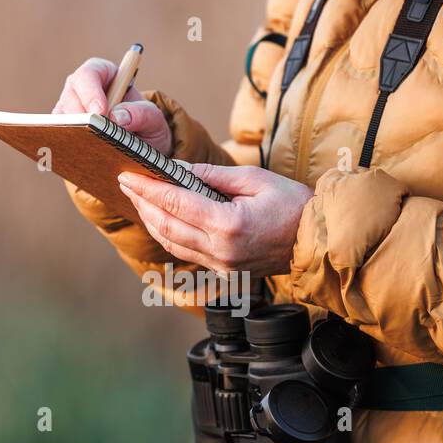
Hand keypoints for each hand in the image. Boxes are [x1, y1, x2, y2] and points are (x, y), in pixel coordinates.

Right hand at [53, 57, 171, 155]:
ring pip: (61, 118)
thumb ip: (142, 114)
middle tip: (90, 134)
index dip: (91, 92)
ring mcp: (69, 110)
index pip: (90, 74)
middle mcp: (81, 89)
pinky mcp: (63, 131)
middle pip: (70, 96)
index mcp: (103, 75)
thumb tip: (117, 117)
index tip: (99, 112)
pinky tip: (79, 159)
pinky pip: (58, 137)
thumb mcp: (154, 120)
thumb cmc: (146, 126)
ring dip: (72, 133)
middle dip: (79, 116)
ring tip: (87, 150)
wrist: (140, 148)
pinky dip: (67, 147)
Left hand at [118, 163, 313, 276]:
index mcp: (229, 225)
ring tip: (138, 199)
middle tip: (126, 184)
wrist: (316, 240)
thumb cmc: (293, 205)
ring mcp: (222, 265)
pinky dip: (169, 235)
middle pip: (166, 227)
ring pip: (173, 244)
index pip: (176, 204)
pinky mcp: (225, 271)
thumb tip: (179, 170)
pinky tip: (160, 220)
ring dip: (152, 221)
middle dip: (143, 204)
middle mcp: (221, 250)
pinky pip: (187, 253)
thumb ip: (213, 176)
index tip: (128, 175)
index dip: (148, 189)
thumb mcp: (254, 179)